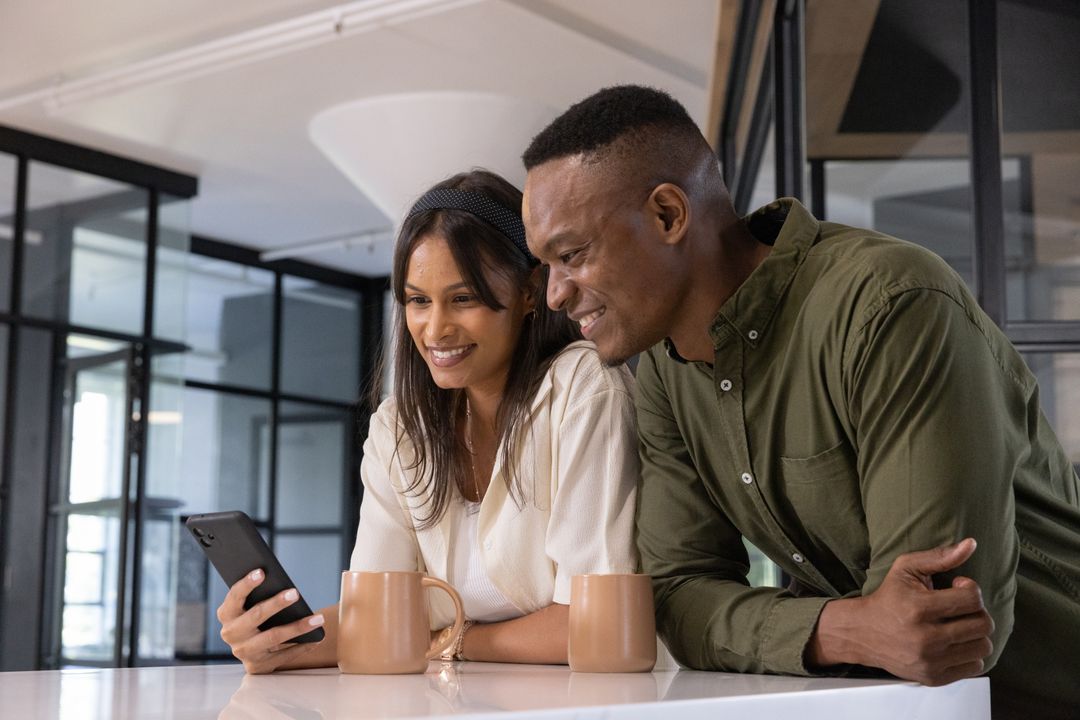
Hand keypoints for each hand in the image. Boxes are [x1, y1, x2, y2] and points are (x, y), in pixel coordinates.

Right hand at [217, 569, 325, 673]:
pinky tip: (316, 638)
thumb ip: (259, 594)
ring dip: (297, 627)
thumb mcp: (251, 605)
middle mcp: (231, 633)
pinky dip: (301, 646)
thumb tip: (277, 578)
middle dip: (276, 604)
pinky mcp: (257, 665)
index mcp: (227, 614)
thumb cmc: (257, 616)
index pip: (235, 596)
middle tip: (295, 593)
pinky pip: (283, 655)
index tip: (262, 572)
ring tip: (318, 619)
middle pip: (255, 616)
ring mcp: (243, 651)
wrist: (253, 649)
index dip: (246, 584)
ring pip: (272, 637)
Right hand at [809, 538, 994, 685]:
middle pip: (983, 624)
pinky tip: (954, 642)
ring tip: (959, 625)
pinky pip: (975, 667)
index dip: (971, 588)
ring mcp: (931, 660)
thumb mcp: (906, 569)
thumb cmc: (888, 597)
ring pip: (983, 647)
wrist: (862, 632)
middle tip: (961, 607)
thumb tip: (972, 544)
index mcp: (919, 607)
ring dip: (976, 633)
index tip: (957, 586)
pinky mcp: (933, 677)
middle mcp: (926, 637)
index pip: (972, 599)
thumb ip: (939, 556)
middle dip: (977, 611)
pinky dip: (970, 653)